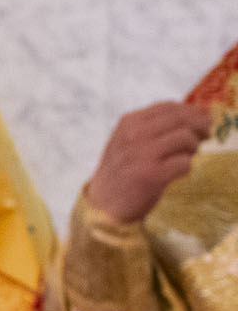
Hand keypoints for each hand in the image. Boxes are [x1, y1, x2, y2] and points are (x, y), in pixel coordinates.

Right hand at [85, 101, 211, 222]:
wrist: (104, 203)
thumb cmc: (123, 170)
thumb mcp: (129, 140)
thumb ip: (154, 126)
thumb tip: (198, 113)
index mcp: (129, 122)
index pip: (168, 107)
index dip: (191, 110)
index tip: (203, 118)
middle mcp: (134, 134)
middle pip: (181, 119)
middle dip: (200, 126)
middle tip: (206, 135)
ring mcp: (142, 154)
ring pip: (186, 138)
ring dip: (193, 148)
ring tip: (186, 156)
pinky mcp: (152, 175)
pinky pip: (185, 163)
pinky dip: (186, 168)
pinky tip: (176, 172)